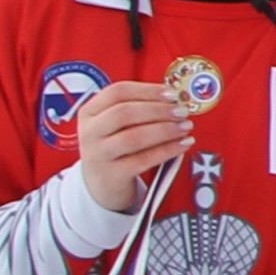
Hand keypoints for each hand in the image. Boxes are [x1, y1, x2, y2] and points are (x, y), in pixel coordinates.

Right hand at [72, 77, 198, 211]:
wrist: (101, 184)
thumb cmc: (116, 146)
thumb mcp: (116, 124)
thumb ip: (139, 108)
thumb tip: (174, 98)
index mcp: (90, 112)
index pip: (117, 92)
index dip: (147, 90)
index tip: (172, 94)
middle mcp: (90, 132)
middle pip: (124, 113)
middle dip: (158, 110)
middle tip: (182, 112)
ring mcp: (98, 154)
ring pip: (133, 137)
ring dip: (165, 130)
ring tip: (186, 126)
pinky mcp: (112, 174)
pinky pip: (144, 159)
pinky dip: (168, 150)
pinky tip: (184, 144)